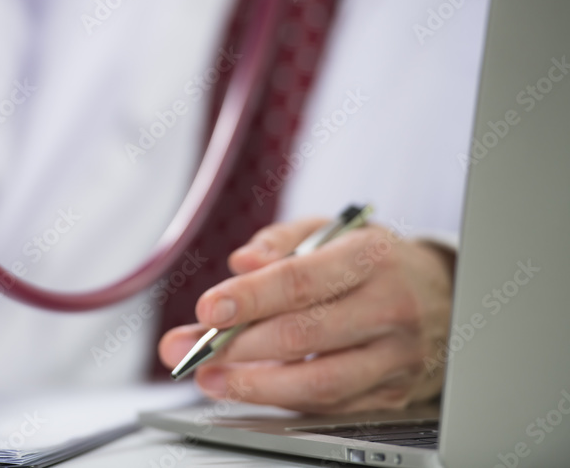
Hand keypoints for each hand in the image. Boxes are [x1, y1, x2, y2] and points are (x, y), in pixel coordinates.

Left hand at [158, 218, 454, 413]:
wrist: (446, 295)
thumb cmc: (374, 260)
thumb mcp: (331, 230)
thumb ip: (281, 240)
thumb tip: (242, 262)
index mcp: (369, 258)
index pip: (301, 281)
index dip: (250, 297)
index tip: (207, 309)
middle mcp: (388, 309)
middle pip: (303, 336)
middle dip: (235, 347)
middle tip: (189, 350)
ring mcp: (395, 357)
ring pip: (318, 383)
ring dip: (253, 385)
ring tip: (210, 378)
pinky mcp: (392, 393)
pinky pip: (329, 405)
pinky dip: (282, 400)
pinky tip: (248, 389)